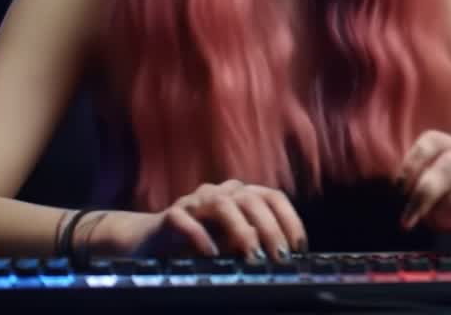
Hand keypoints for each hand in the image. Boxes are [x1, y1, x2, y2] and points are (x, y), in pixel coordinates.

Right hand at [86, 180, 306, 261]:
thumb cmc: (200, 243)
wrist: (151, 241)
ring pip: (222, 204)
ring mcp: (196, 200)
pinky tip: (212, 254)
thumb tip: (282, 256)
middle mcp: (221, 192)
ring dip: (241, 231)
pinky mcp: (171, 214)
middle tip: (279, 257)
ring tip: (253, 257)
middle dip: (270, 229)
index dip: (289, 219)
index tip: (299, 246)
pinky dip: (201, 237)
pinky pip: (186, 220)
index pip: (273, 197)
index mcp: (241, 194)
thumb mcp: (233, 244)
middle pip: (252, 200)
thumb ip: (255, 243)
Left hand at [397, 130, 450, 251]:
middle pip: (449, 164)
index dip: (411, 164)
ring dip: (444, 220)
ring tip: (445, 226)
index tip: (400, 190)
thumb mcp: (435, 194)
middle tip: (411, 219)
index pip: (432, 141)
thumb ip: (415, 186)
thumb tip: (394, 190)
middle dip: (424, 196)